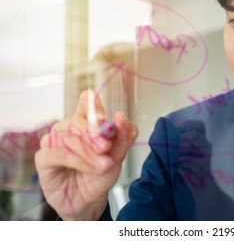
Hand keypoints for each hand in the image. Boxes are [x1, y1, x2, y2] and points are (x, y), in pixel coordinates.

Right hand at [35, 90, 137, 219]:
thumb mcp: (118, 156)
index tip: (103, 120)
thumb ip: (122, 136)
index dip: (93, 105)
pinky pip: (59, 153)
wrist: (89, 199)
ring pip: (69, 137)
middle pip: (76, 119)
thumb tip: (121, 117)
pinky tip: (91, 168)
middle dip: (94, 133)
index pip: (86, 101)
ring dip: (90, 152)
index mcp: (86, 122)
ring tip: (104, 164)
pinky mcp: (43, 157)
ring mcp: (53, 141)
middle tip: (107, 147)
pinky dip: (79, 161)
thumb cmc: (100, 174)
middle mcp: (68, 128)